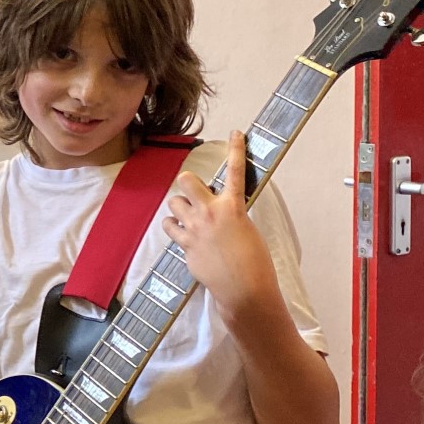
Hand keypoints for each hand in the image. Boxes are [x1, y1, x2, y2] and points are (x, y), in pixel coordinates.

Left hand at [163, 130, 277, 321]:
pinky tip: (182, 234)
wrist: (244, 290)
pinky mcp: (185, 244)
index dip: (236, 149)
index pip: (236, 172)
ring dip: (179, 208)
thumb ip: (231, 215)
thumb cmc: (254, 262)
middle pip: (186, 180)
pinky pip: (170, 227)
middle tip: (195, 193)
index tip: (235, 133)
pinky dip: (174, 228)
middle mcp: (211, 213)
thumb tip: (220, 213)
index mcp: (233, 207)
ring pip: (173, 204)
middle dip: (188, 183)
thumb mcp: (248, 230)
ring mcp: (194, 229)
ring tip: (189, 217)